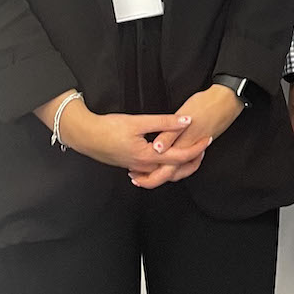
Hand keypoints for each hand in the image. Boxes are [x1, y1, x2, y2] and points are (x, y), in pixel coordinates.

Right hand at [37, 91, 208, 176]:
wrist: (85, 136)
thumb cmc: (109, 128)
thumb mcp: (139, 122)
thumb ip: (164, 122)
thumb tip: (186, 120)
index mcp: (148, 157)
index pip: (179, 156)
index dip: (196, 148)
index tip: (208, 138)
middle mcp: (143, 167)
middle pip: (174, 170)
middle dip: (192, 160)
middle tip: (204, 148)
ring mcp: (136, 168)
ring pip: (164, 172)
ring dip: (179, 164)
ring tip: (191, 152)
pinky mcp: (131, 165)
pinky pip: (153, 170)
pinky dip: (165, 165)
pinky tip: (167, 156)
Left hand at [131, 85, 244, 188]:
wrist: (226, 100)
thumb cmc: (206, 105)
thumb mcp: (183, 117)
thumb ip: (169, 135)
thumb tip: (157, 150)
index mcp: (184, 146)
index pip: (165, 171)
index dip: (149, 177)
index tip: (136, 176)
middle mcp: (190, 151)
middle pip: (171, 174)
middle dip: (153, 179)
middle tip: (139, 178)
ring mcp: (196, 149)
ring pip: (179, 169)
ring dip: (164, 172)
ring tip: (150, 170)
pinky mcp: (199, 143)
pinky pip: (186, 161)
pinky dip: (176, 164)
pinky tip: (169, 157)